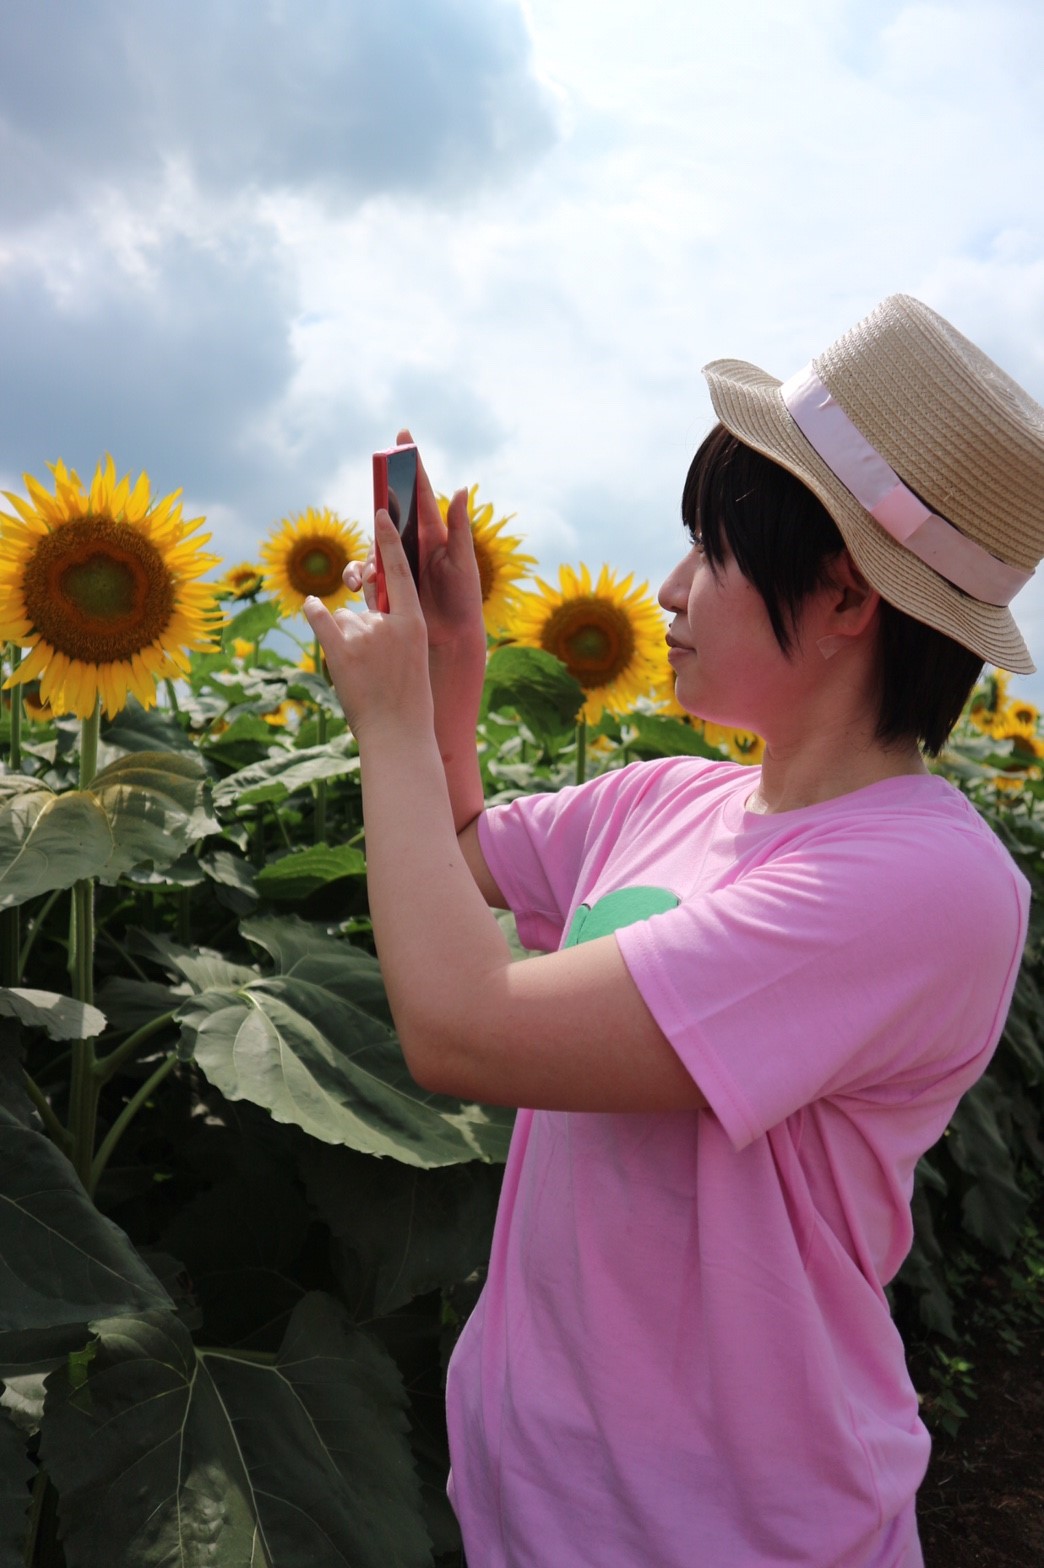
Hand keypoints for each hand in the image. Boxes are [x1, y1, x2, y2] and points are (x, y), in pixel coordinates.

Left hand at [304, 510, 432, 742]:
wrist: (399, 734)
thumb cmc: (408, 697)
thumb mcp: (411, 654)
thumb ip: (392, 624)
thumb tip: (358, 603)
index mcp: (414, 622)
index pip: (398, 570)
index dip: (387, 540)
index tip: (380, 511)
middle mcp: (389, 623)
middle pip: (363, 606)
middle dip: (362, 628)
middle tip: (374, 663)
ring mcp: (364, 636)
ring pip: (344, 619)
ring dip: (345, 641)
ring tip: (362, 674)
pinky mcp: (339, 651)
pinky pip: (321, 618)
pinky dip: (314, 611)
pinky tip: (312, 604)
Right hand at [342, 430, 485, 656]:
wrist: (452, 636)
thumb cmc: (464, 598)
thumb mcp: (463, 562)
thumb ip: (460, 527)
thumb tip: (461, 489)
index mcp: (432, 530)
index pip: (419, 489)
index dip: (410, 462)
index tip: (403, 434)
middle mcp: (412, 541)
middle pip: (386, 516)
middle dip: (378, 520)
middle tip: (379, 525)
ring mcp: (396, 561)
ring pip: (370, 547)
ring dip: (366, 559)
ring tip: (371, 578)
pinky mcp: (384, 583)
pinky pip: (362, 574)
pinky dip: (356, 577)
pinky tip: (360, 588)